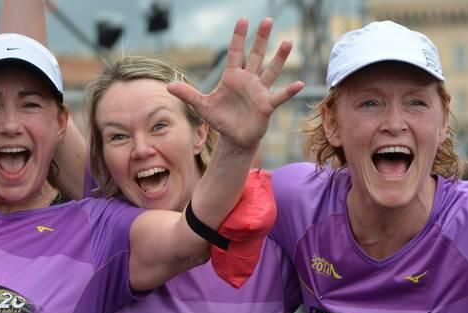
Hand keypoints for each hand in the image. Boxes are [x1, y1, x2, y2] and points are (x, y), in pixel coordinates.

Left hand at [166, 17, 303, 151]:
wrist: (234, 138)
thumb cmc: (220, 119)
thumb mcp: (202, 106)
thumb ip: (188, 94)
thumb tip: (168, 86)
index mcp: (232, 77)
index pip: (235, 53)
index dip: (238, 37)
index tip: (243, 19)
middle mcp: (248, 80)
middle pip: (256, 56)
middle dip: (261, 39)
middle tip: (267, 20)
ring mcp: (259, 91)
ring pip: (271, 71)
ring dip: (279, 58)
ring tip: (288, 42)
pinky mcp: (267, 106)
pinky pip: (279, 96)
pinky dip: (289, 91)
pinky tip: (300, 84)